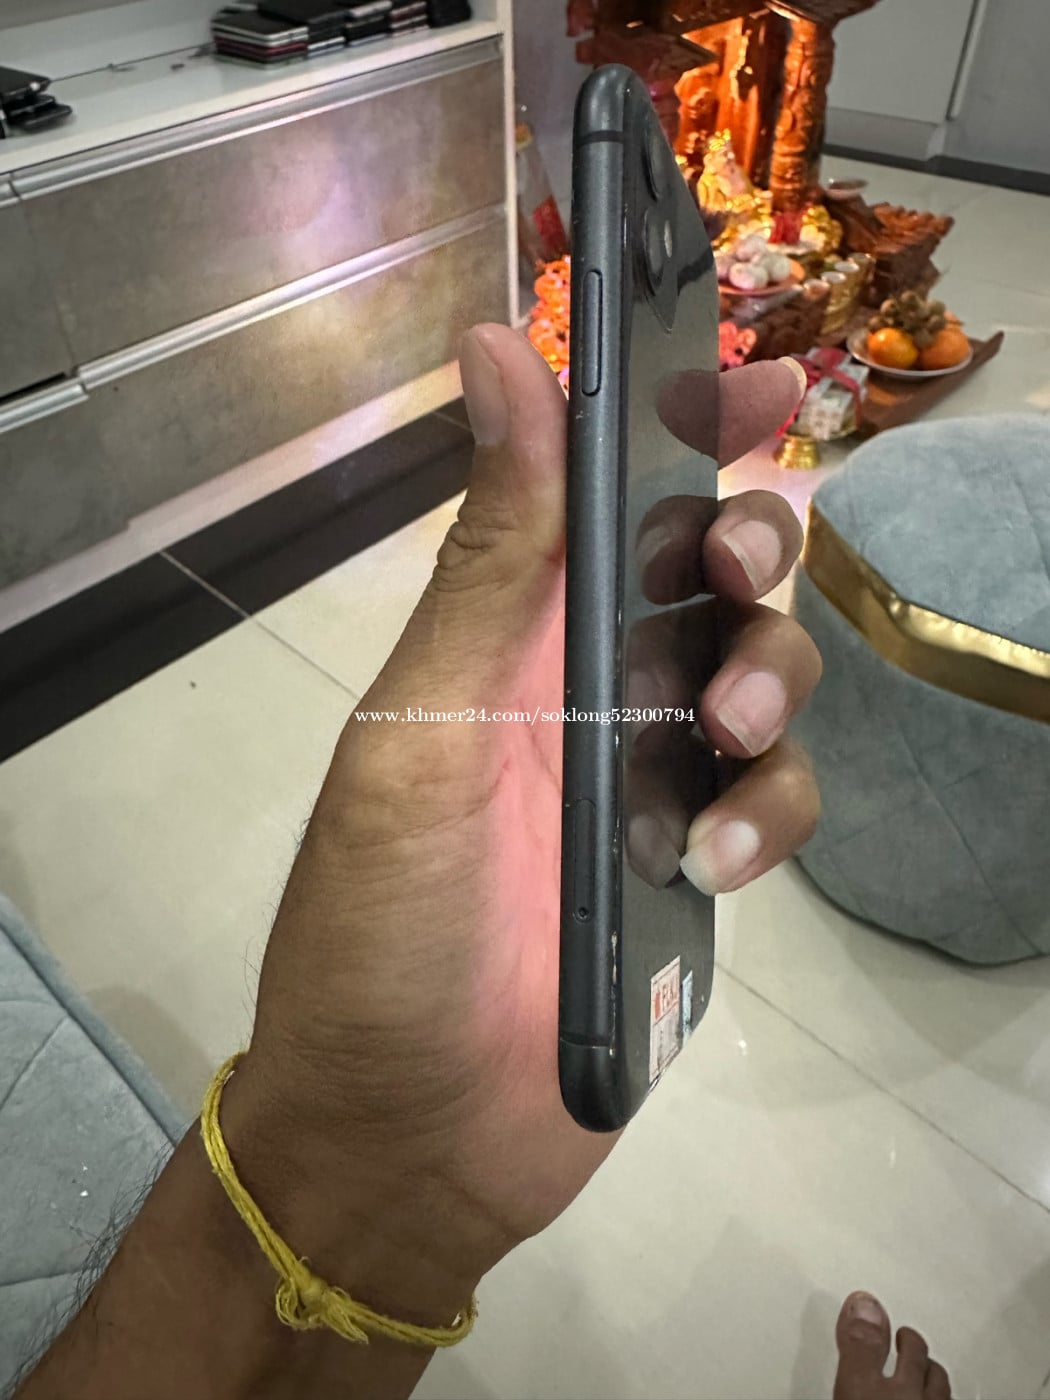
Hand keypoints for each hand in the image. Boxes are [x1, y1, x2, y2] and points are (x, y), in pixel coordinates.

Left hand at [228, 327, 820, 1319]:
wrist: (409, 1132)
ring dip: (770, 679)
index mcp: (508, 636)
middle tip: (734, 573)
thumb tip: (498, 349)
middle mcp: (587, 687)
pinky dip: (769, 814)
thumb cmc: (381, 924)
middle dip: (747, 549)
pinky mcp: (699, 861)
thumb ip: (485, 557)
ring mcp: (650, 777)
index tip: (744, 386)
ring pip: (764, 675)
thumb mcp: (421, 729)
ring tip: (722, 737)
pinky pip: (776, 801)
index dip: (677, 427)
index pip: (603, 496)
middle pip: (710, 573)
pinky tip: (714, 862)